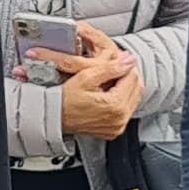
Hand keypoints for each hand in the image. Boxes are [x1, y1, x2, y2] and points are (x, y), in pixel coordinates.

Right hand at [36, 23, 141, 141]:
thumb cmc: (62, 99)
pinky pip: (126, 111)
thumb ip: (111, 67)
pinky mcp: (114, 130)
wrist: (51, 117)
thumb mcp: (86, 77)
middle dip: (128, 76)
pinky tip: (108, 94)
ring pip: (134, 99)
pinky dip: (121, 100)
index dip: (125, 65)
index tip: (117, 60)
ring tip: (110, 81)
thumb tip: (129, 60)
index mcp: (115, 105)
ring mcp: (117, 126)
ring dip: (126, 87)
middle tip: (114, 69)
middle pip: (137, 88)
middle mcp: (120, 119)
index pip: (133, 77)